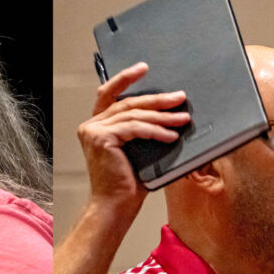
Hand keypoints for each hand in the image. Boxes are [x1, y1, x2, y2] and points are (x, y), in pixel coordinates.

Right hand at [77, 62, 190, 213]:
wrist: (115, 205)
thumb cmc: (126, 183)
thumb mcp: (136, 149)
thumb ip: (140, 129)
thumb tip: (168, 112)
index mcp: (96, 127)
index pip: (108, 94)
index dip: (125, 79)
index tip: (143, 68)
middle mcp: (90, 126)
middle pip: (128, 103)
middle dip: (157, 100)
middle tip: (179, 97)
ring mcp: (93, 132)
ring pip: (134, 115)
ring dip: (163, 116)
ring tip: (183, 118)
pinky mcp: (101, 139)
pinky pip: (135, 128)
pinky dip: (156, 131)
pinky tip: (171, 135)